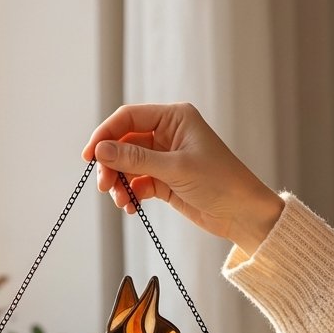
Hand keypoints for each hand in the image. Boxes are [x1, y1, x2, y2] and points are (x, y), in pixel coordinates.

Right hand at [82, 102, 283, 254]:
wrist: (243, 214)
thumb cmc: (220, 182)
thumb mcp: (176, 169)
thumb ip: (137, 159)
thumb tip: (101, 149)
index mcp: (174, 118)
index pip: (129, 118)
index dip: (106, 134)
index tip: (90, 156)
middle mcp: (168, 134)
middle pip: (125, 143)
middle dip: (112, 164)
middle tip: (105, 186)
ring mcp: (166, 158)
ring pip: (129, 165)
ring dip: (120, 182)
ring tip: (121, 202)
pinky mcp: (166, 181)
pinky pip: (139, 183)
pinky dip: (131, 194)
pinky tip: (131, 207)